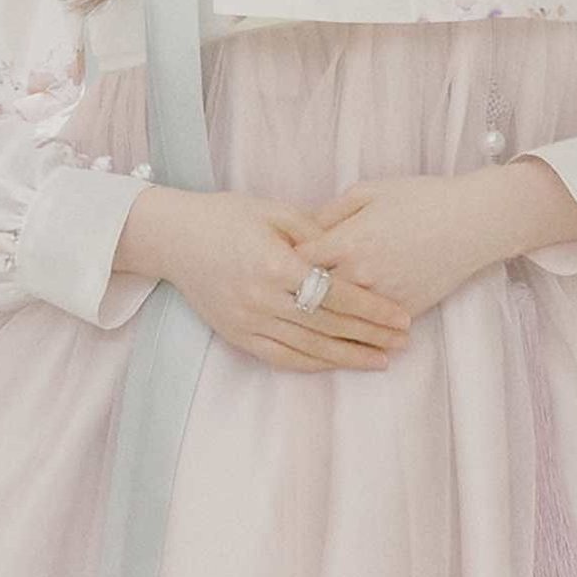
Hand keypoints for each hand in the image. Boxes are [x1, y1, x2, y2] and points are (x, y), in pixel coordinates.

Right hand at [117, 182, 406, 371]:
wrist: (173, 238)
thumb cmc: (227, 217)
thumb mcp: (276, 212)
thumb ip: (318, 233)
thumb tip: (354, 256)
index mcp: (275, 264)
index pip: (336, 295)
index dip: (373, 309)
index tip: (402, 318)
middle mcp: (261, 298)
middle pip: (328, 325)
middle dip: (370, 335)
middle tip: (403, 341)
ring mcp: (246, 320)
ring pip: (308, 347)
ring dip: (348, 356)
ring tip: (381, 359)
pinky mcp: (236, 334)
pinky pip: (280, 357)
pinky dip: (313, 363)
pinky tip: (338, 363)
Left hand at [295, 160, 576, 334]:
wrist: (475, 221)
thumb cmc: (420, 198)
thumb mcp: (368, 193)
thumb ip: (328, 214)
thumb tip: (298, 233)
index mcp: (347, 241)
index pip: (294, 264)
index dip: (276, 265)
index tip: (263, 267)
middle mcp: (362, 275)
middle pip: (310, 298)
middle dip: (289, 299)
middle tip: (270, 301)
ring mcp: (384, 298)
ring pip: (337, 322)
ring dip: (315, 325)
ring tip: (292, 328)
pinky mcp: (405, 311)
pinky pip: (369, 330)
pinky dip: (351, 334)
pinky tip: (333, 338)